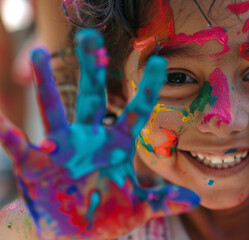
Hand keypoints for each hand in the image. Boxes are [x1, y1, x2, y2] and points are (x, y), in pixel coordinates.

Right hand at [0, 29, 198, 239]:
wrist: (73, 234)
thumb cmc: (106, 214)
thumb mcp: (138, 207)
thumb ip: (163, 200)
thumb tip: (196, 200)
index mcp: (117, 145)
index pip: (135, 110)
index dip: (148, 88)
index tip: (160, 63)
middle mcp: (89, 139)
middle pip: (91, 97)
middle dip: (91, 68)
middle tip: (89, 37)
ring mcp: (62, 149)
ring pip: (54, 110)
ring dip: (46, 84)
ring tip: (38, 53)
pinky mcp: (37, 165)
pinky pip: (21, 147)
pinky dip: (10, 135)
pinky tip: (1, 122)